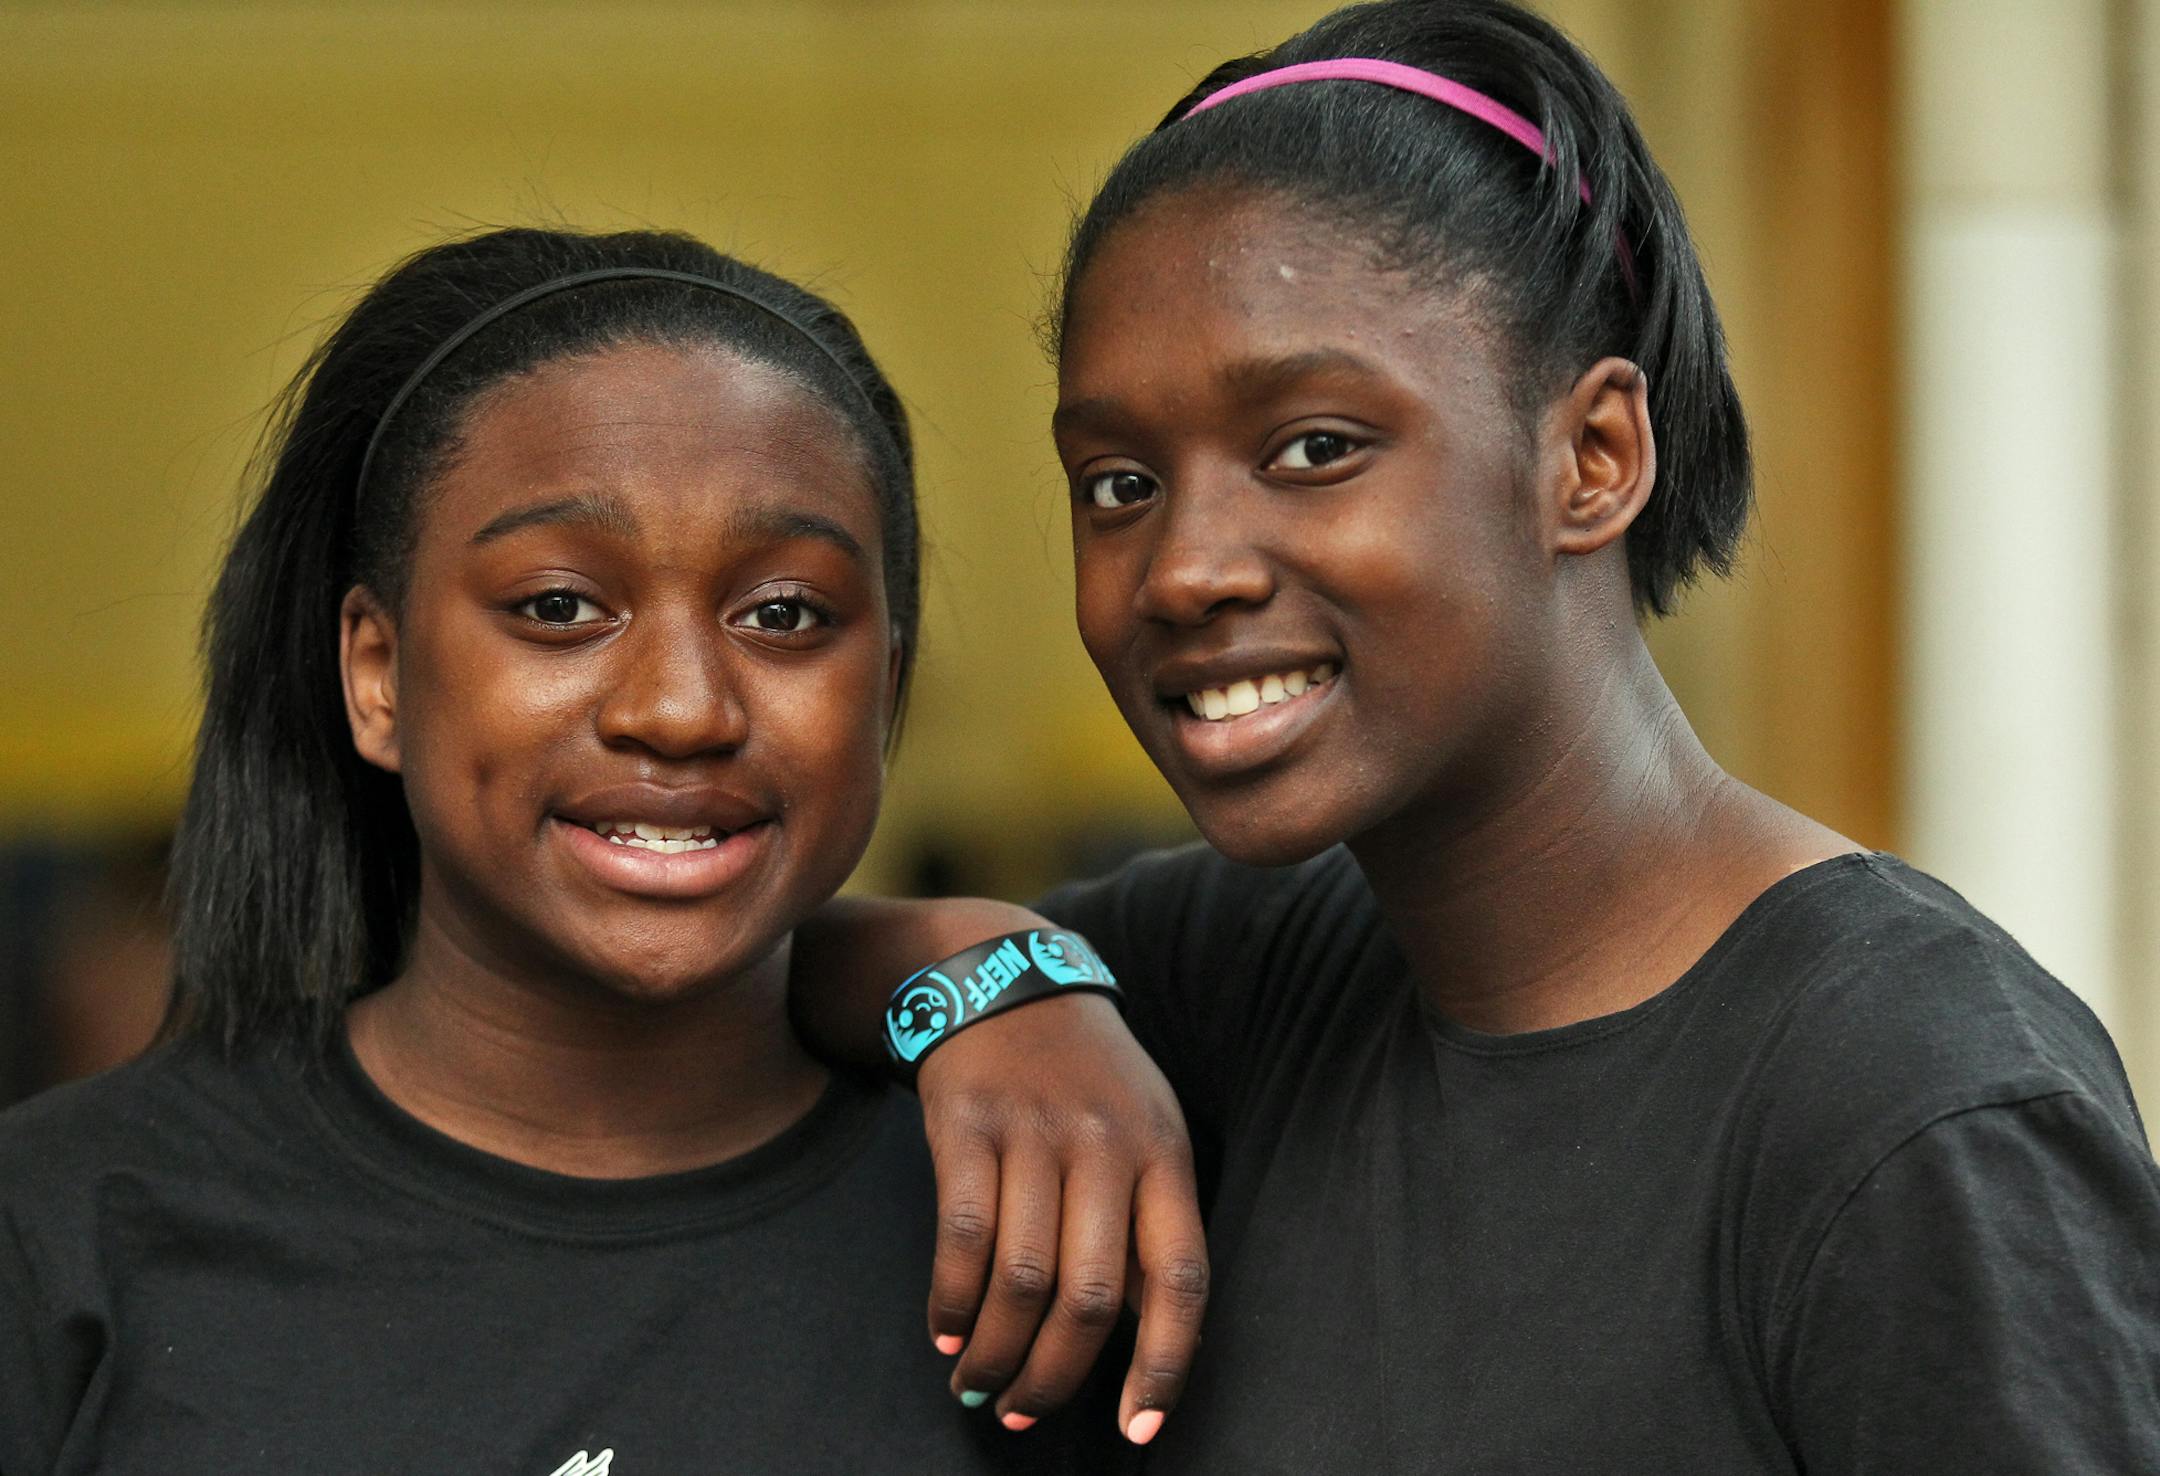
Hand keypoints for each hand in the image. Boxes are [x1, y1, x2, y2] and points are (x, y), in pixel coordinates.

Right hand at [916, 991, 1206, 1445]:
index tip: (1138, 1428)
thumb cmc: (1087, 1081)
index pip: (1181, 1278)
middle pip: (1090, 1297)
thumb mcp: (1146, 1129)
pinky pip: (961, 1238)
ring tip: (979, 1385)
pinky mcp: (968, 1126)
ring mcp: (1035, 1133)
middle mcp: (1106, 1146)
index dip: (1166, 1364)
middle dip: (1054, 1377)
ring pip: (1022, 1279)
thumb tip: (1142, 1338)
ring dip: (996, 1353)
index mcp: (1164, 1155)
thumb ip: (1147, 1223)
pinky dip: (952, 1302)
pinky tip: (947, 1333)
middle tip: (1021, 1415)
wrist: (1006, 980)